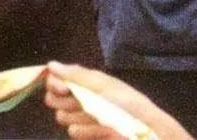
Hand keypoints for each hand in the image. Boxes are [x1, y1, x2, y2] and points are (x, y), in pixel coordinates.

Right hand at [44, 61, 190, 138]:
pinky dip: (88, 131)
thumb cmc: (127, 102)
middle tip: (81, 102)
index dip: (54, 84)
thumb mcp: (102, 84)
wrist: (146, 128)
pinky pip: (74, 133)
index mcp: (82, 83)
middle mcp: (78, 99)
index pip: (54, 80)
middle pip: (52, 100)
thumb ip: (76, 75)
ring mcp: (81, 119)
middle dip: (65, 102)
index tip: (63, 88)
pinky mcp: (86, 135)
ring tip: (99, 117)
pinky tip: (102, 129)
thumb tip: (50, 64)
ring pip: (62, 117)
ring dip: (80, 117)